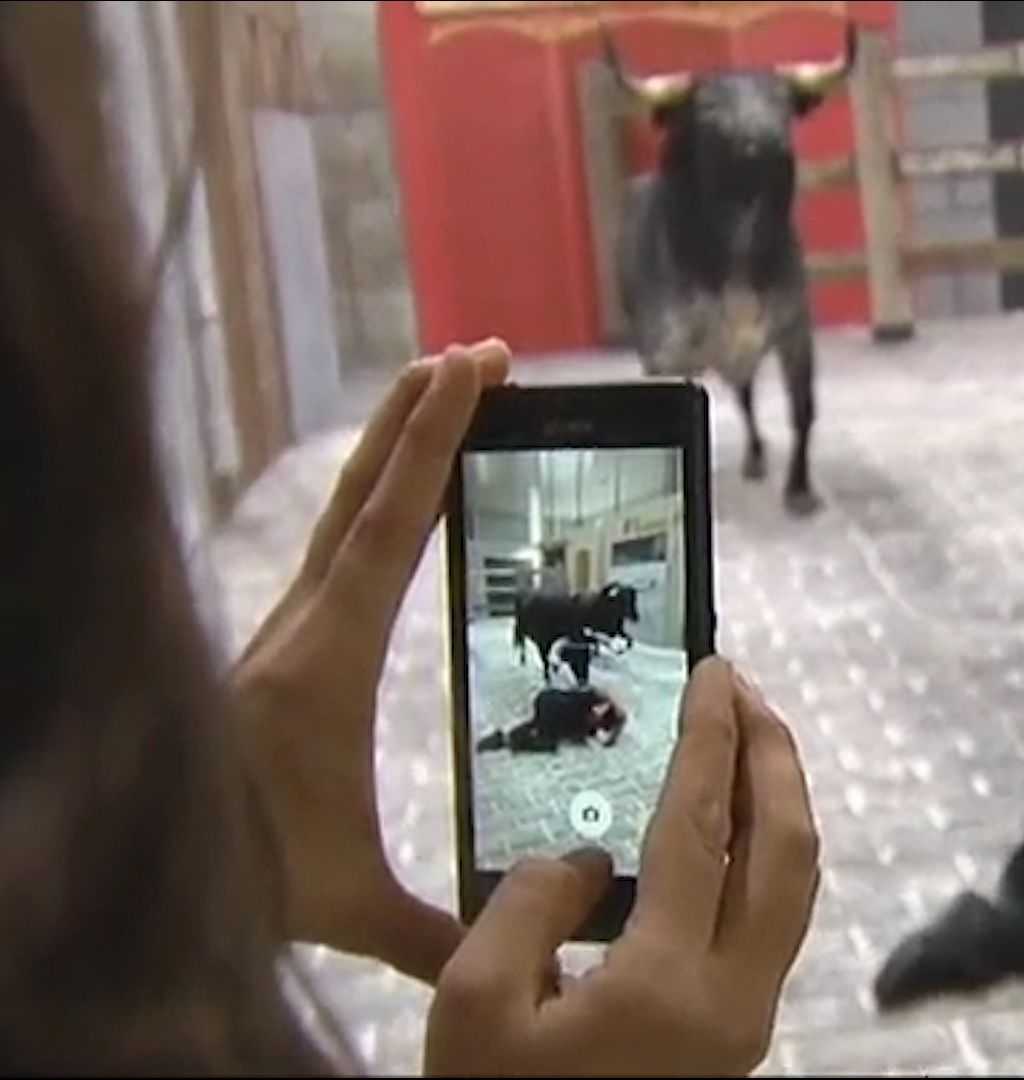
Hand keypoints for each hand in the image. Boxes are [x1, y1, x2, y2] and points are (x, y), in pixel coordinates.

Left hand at [227, 340, 510, 982]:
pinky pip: (337, 550)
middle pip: (363, 491)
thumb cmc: (241, 878)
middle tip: (481, 355)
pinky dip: (375, 503)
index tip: (475, 373)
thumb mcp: (347, 904)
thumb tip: (524, 947)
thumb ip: (437, 927)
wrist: (140, 871)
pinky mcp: (279, 652)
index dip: (437, 442)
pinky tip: (399, 504)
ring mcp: (283, 633)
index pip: (390, 526)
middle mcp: (298, 626)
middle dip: (422, 415)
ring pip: (344, 513)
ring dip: (396, 448)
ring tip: (445, 392)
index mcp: (324, 659)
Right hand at [425, 657, 821, 1077]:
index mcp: (667, 983)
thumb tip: (587, 861)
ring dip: (780, 803)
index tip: (715, 671)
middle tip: (744, 692)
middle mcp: (734, 998)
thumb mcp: (471, 1010)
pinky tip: (726, 832)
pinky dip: (765, 855)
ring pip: (796, 887)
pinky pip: (776, 922)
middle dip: (775, 756)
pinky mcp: (739, 1038)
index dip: (711, 739)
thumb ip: (526, 910)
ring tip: (744, 742)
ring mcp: (748, 1022)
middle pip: (789, 849)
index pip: (704, 829)